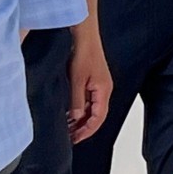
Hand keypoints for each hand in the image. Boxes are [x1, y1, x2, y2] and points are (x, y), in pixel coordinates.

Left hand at [67, 20, 112, 142]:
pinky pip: (89, 99)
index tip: (75, 139)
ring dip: (82, 118)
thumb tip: (76, 117)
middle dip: (84, 127)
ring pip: (92, 108)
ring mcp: (99, 84)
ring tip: (68, 127)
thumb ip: (77, 100)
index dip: (87, 131)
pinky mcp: (94, 79)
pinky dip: (81, 108)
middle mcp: (104, 89)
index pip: (98, 118)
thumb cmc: (84, 53)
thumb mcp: (77, 80)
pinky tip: (70, 111)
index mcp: (104, 91)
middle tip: (70, 137)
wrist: (85, 34)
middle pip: (97, 115)